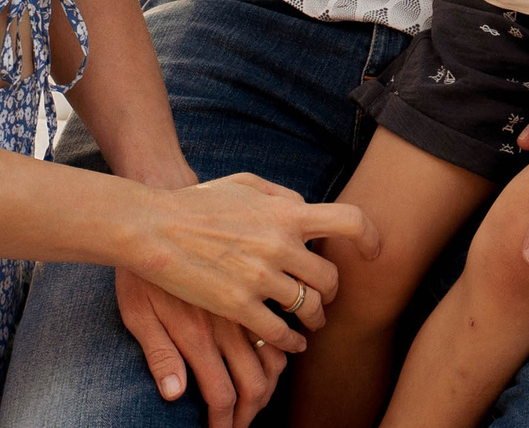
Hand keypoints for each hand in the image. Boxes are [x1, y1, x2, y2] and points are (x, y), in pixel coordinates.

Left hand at [115, 269, 285, 427]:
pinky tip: (282, 344)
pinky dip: (286, 339)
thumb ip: (159, 357)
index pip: (222, 396)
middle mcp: (226, 325)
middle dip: (254, 408)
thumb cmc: (138, 270)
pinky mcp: (255, 276)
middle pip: (257, 384)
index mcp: (196, 339)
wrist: (155, 215)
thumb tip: (175, 396)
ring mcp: (245, 300)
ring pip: (277, 356)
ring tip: (264, 386)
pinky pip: (284, 317)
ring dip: (274, 378)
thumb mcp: (136, 316)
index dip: (227, 421)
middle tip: (247, 414)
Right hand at [130, 173, 380, 353]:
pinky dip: (290, 343)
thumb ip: (281, 195)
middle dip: (331, 293)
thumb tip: (305, 207)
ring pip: (308, 308)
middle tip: (324, 299)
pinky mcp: (239, 306)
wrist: (154, 226)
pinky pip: (279, 333)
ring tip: (309, 324)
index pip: (349, 221)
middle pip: (330, 278)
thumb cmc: (198, 202)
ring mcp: (261, 277)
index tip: (373, 252)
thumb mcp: (245, 183)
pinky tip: (289, 344)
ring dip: (313, 320)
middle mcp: (280, 245)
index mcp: (286, 213)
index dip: (370, 237)